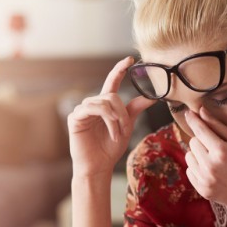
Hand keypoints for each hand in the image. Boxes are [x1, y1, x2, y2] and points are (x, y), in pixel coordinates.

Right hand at [67, 57, 154, 177]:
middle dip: (123, 112)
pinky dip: (107, 120)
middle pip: (112, 95)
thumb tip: (151, 97)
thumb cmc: (110, 149)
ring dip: (116, 119)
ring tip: (118, 134)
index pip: (112, 82)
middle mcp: (93, 104)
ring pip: (105, 102)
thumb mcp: (126, 126)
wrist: (99, 166)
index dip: (119, 70)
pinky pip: (93, 109)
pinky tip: (111, 132)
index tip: (130, 59)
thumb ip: (134, 110)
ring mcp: (82, 110)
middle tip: (125, 129)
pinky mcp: (75, 117)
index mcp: (105, 105)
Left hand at [184, 108, 226, 208]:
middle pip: (193, 142)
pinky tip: (212, 170)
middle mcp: (210, 166)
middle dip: (202, 141)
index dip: (193, 120)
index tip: (188, 113)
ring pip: (189, 157)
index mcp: (221, 151)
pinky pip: (189, 171)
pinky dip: (197, 168)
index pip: (200, 130)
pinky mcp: (202, 190)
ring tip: (214, 159)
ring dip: (198, 154)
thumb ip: (218, 126)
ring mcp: (205, 180)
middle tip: (217, 146)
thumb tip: (201, 111)